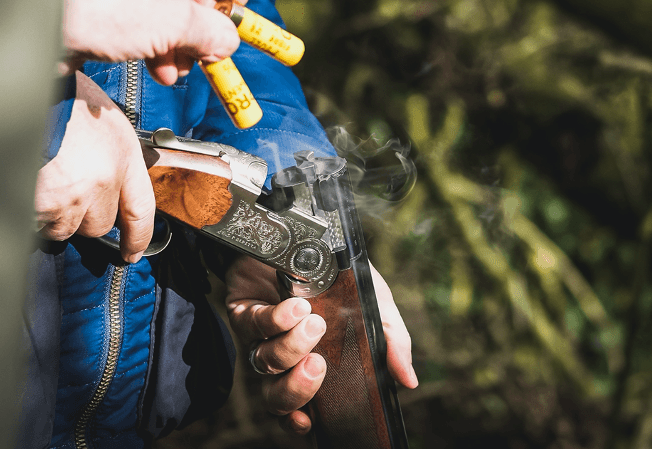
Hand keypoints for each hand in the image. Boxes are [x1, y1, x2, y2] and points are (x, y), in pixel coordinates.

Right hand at [35, 72, 153, 261]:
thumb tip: (113, 182)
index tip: (133, 251)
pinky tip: (29, 182)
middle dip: (83, 215)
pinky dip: (31, 210)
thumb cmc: (64, 99)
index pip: (140, 210)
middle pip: (98, 225)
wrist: (28, 91)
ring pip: (64, 227)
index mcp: (123, 156)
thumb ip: (114, 156)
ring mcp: (73, 195)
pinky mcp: (42, 204)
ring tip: (46, 178)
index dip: (138, 236)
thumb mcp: (105, 120)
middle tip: (66, 187)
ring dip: (54, 213)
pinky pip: (37, 222)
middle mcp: (104, 180)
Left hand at [62, 0, 250, 85]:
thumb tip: (227, 42)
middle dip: (208, 17)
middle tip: (213, 45)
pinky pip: (146, 14)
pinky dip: (159, 42)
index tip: (236, 8)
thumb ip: (214, 32)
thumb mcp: (178, 23)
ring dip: (184, 38)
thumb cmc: (107, 6)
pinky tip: (160, 70)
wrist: (41, 24)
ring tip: (184, 67)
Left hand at [225, 256, 417, 434]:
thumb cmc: (341, 274)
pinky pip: (253, 325)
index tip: (309, 421)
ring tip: (313, 324)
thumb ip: (391, 341)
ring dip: (290, 348)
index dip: (297, 421)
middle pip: (275, 396)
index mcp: (311, 363)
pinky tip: (296, 307)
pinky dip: (276, 319)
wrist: (311, 230)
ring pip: (263, 363)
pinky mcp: (243, 309)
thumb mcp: (374, 304)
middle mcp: (282, 357)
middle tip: (318, 365)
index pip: (297, 408)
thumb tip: (408, 380)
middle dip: (297, 388)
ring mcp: (260, 335)